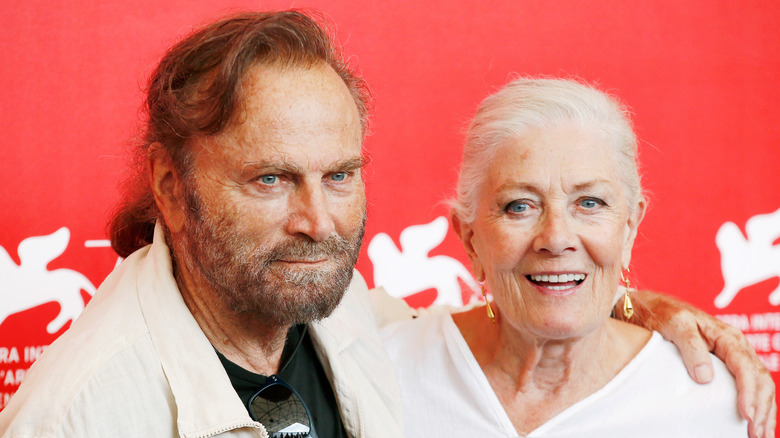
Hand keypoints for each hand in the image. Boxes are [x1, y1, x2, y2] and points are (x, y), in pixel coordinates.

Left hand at [624, 290, 775, 437]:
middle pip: (759, 380)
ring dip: (763, 411)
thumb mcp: (674, 324)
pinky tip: (753, 421)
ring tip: (760, 435)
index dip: (748, 392)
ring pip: (759, 385)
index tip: (745, 414)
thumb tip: (705, 377)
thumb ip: (690, 346)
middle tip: (756, 434)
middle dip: (762, 408)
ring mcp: (732, 357)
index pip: (746, 367)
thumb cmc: (662, 313)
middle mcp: (736, 347)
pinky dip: (755, 404)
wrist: (650, 307)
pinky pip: (748, 386)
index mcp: (727, 337)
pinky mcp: (724, 366)